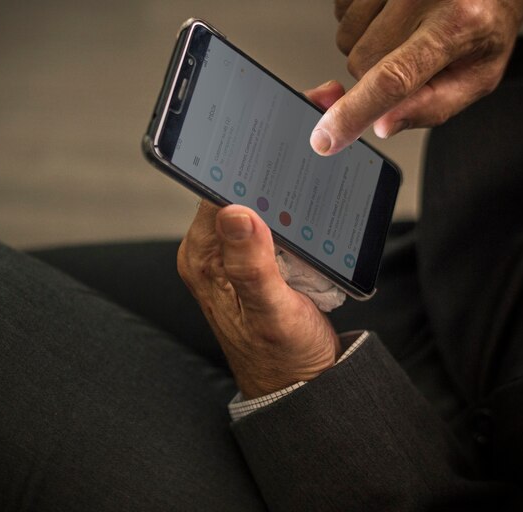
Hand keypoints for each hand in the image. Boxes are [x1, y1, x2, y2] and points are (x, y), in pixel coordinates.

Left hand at [178, 83, 344, 397]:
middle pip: (239, 186)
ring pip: (261, 198)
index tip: (272, 120)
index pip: (218, 189)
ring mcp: (240, 252)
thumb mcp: (270, 313)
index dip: (244, 153)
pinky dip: (297, 197)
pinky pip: (277, 217)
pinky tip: (317, 181)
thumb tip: (237, 211)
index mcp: (205, 257)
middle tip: (305, 116)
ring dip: (285, 172)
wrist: (302, 383)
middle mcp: (216, 250)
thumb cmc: (283, 357)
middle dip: (269, 153)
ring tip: (315, 139)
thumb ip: (252, 265)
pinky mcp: (263, 257)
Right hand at [310, 0, 522, 155]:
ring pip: (346, 40)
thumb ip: (432, 107)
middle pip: (361, 64)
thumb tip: (383, 125)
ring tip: (404, 32)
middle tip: (411, 58)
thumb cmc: (485, 22)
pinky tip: (390, 15)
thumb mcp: (477, 75)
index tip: (326, 138)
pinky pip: (342, 11)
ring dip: (367, 46)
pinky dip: (360, 21)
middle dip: (376, 74)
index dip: (354, 113)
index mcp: (456, 25)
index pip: (392, 79)